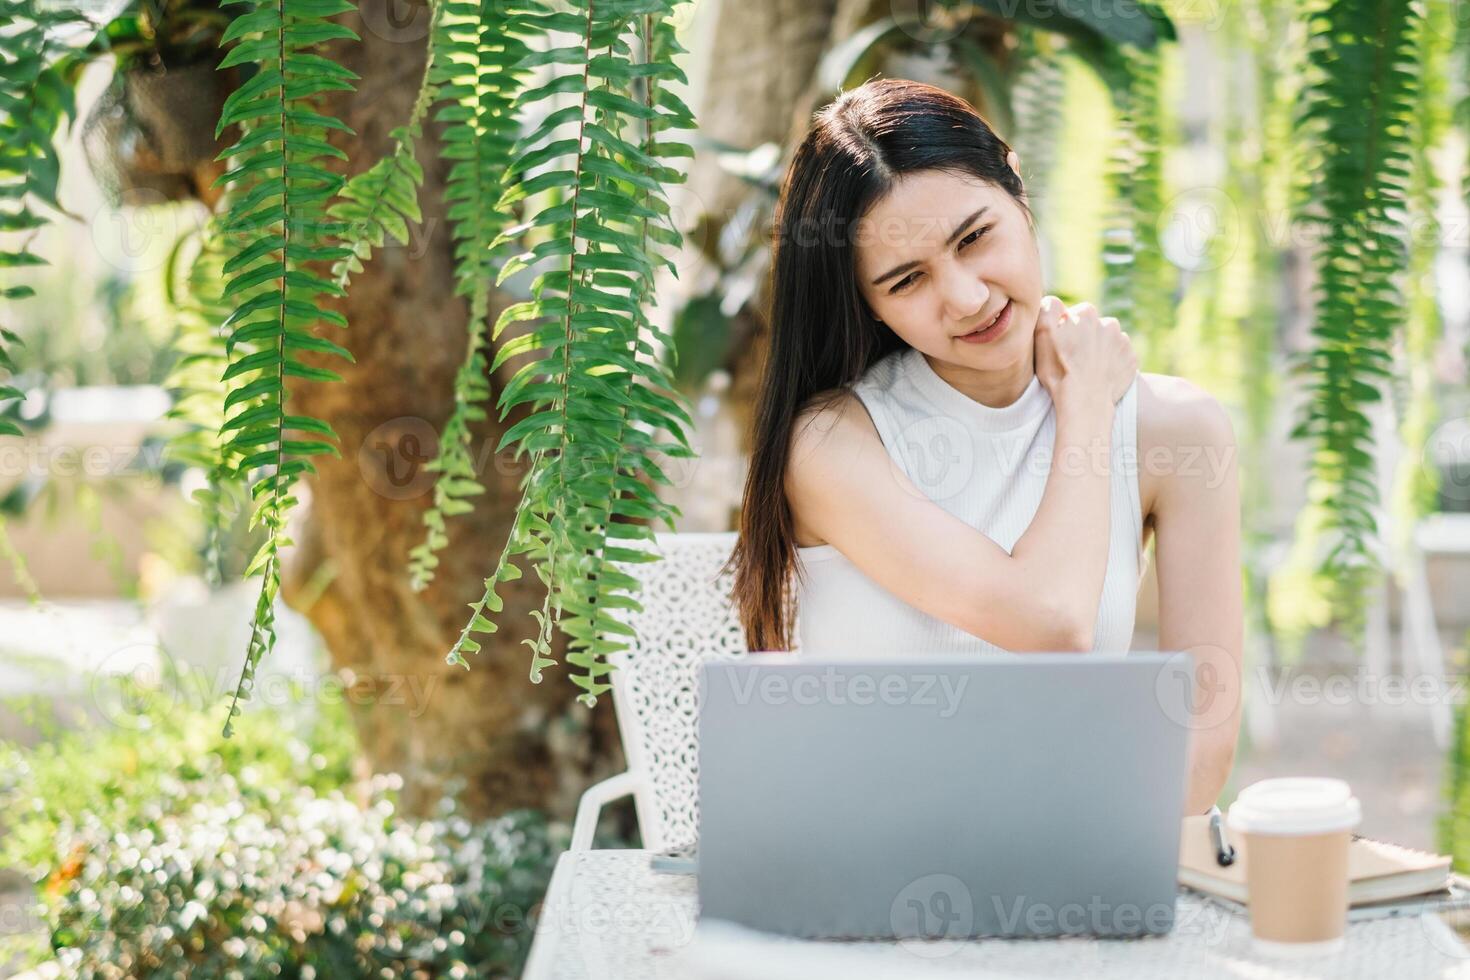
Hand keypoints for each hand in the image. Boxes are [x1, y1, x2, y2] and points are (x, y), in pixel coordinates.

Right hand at [1033, 296, 1136, 410]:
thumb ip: (1048, 308)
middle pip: (1093, 327)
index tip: (1061, 346)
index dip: (1067, 329)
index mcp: (1087, 314)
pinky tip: (1100, 375)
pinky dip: (1112, 364)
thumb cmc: (1059, 369)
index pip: (1076, 314)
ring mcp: (1123, 343)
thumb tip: (1055, 302)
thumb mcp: (1043, 333)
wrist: (1084, 402)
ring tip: (1088, 369)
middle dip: (1085, 338)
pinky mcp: (1132, 360)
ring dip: (1100, 350)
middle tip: (1074, 359)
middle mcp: (1110, 323)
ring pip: (1108, 342)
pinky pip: (1120, 357)